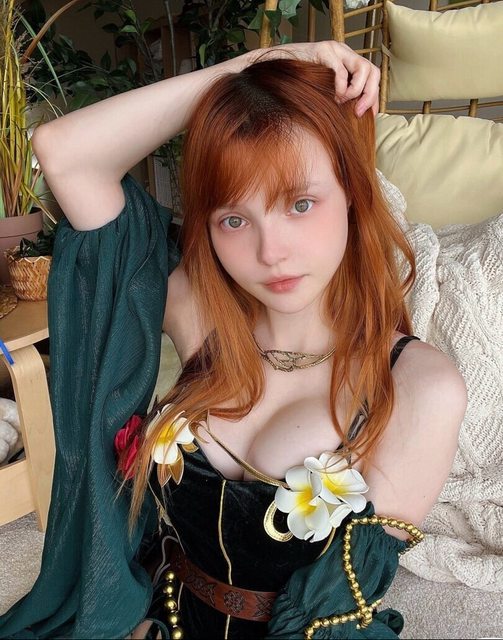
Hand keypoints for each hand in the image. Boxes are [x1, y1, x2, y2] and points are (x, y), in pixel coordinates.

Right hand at [247, 40, 380, 117]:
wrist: (272, 72)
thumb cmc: (296, 86)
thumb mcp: (323, 94)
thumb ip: (337, 100)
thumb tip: (353, 119)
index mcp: (347, 62)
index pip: (371, 76)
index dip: (373, 97)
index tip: (369, 116)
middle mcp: (344, 53)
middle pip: (372, 70)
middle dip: (369, 95)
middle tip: (358, 112)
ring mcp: (335, 50)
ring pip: (363, 68)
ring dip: (356, 91)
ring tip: (341, 102)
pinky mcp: (323, 51)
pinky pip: (340, 70)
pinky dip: (340, 87)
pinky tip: (333, 97)